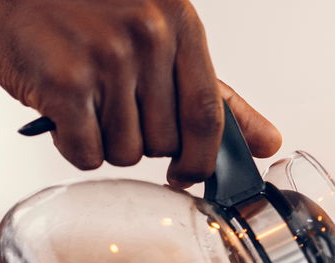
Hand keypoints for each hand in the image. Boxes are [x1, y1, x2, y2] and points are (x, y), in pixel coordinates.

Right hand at [0, 0, 281, 176]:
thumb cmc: (84, 19)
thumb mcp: (158, 36)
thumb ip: (215, 91)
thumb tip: (271, 143)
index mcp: (178, 22)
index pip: (209, 113)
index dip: (202, 156)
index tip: (188, 171)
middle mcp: (147, 36)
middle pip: (166, 141)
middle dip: (142, 143)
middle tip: (114, 111)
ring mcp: (107, 59)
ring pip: (127, 153)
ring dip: (105, 144)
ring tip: (86, 104)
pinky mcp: (66, 85)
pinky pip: (88, 155)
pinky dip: (74, 149)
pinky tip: (64, 116)